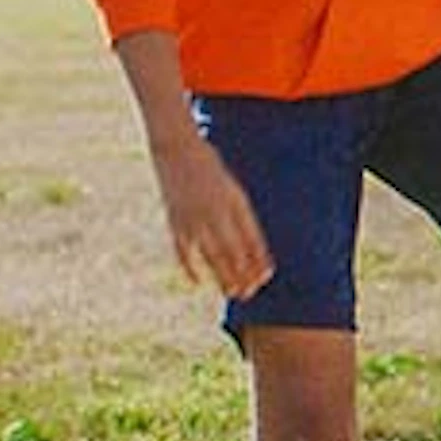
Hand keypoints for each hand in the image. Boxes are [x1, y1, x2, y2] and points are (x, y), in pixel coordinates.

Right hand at [151, 136, 270, 298]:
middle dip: (243, 274)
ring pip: (212, 254)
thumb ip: (238, 215)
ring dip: (223, 276)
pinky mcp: (175, 220)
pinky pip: (183, 249)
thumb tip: (249, 247)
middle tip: (248, 293)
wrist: (176, 146)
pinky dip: (190, 267)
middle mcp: (217, 211)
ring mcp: (195, 216)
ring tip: (231, 293)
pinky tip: (198, 282)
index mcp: (235, 201)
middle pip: (234, 250)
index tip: (266, 276)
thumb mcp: (230, 188)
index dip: (259, 258)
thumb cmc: (208, 167)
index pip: (252, 236)